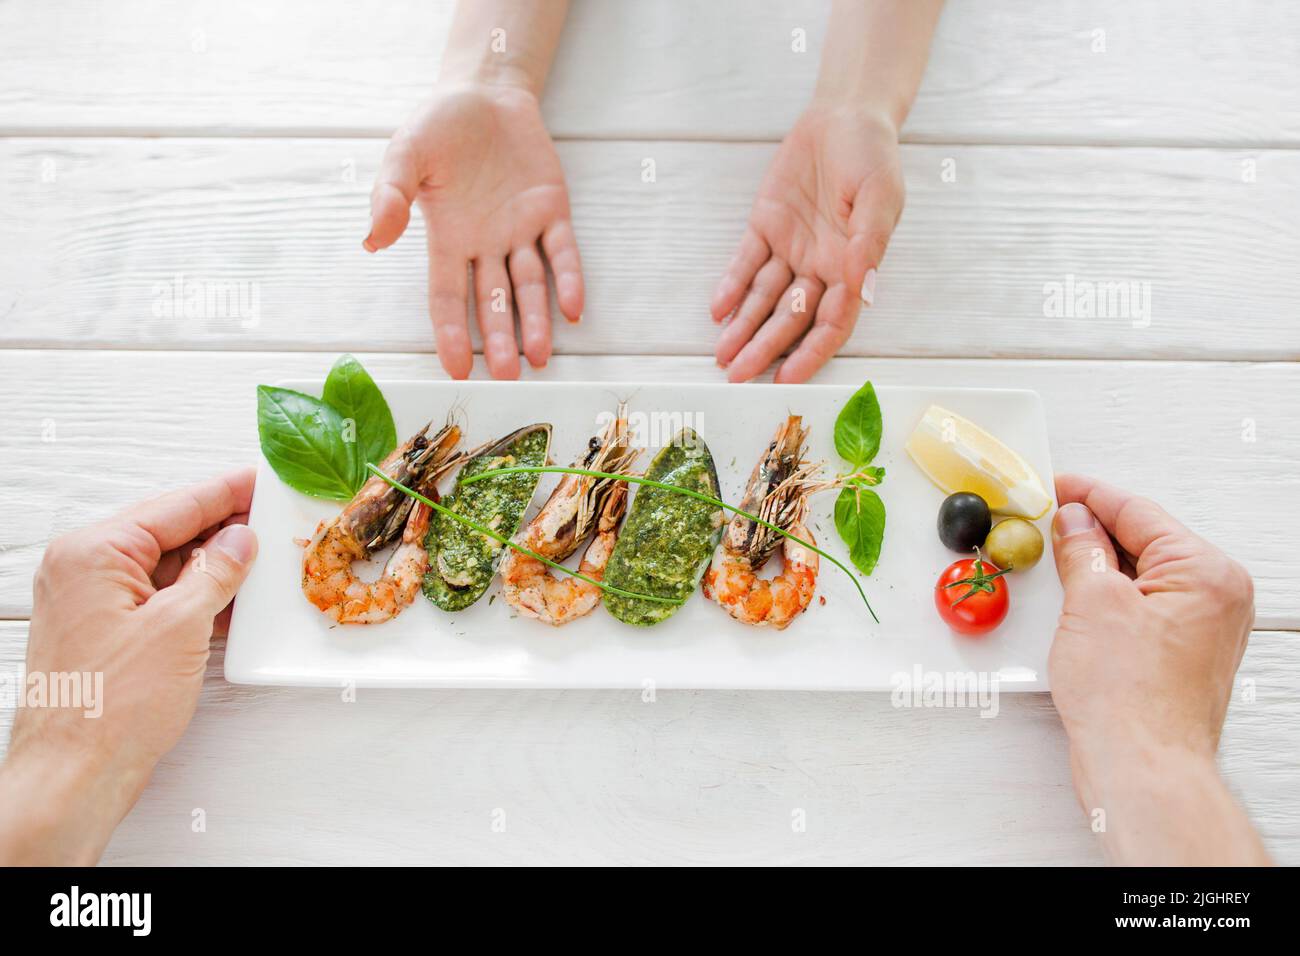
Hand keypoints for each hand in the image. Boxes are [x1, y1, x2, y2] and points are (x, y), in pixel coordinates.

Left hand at [0, 469, 257, 863]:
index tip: (260, 478)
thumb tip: (239, 539)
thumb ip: (215, 573)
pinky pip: (157, 599)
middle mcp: (84, 570)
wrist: (73, 776)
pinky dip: (195, 597)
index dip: (224, 492)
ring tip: (261, 558)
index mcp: (93, 553)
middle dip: (221, 527)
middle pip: (168, 532)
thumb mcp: (180, 627)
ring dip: (212, 566)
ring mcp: (92, 603)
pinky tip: (233, 599)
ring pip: (166, 567)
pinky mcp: (105, 634)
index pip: (173, 507)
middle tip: (270, 516)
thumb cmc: (112, 707)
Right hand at [365, 83, 583, 379]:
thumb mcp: (405, 154)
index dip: (451, 333)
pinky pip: (563, 252)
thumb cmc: (438, 126)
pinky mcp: (552, 211)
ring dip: (536, 321)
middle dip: (500, 339)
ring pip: (530, 286)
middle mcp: (485, 245)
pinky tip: (573, 308)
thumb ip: (390, 197)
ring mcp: (521, 231)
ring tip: (540, 357)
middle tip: (507, 375)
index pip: (447, 297)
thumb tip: (372, 241)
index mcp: (447, 239)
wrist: (483, 92)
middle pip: (493, 302)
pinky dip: (568, 279)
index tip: (455, 370)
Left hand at [711, 106, 903, 382]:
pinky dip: (732, 286)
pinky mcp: (766, 227)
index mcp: (853, 267)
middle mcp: (820, 267)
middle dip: (764, 349)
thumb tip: (863, 288)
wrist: (846, 115)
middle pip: (790, 319)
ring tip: (722, 355)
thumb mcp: (880, 196)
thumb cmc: (873, 156)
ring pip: (764, 299)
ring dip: (743, 327)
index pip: (831, 324)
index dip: (810, 353)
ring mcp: (791, 249)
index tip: (787, 379)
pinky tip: (718, 310)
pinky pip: (746, 264)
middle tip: (738, 375)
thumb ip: (869, 243)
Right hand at [1049, 474, 1268, 863]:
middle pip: (1145, 542)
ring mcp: (1203, 629)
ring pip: (1142, 576)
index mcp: (1207, 572)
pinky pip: (1143, 607)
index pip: (1140, 513)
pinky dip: (1110, 598)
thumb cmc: (1129, 699)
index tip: (1060, 487)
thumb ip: (1083, 550)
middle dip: (1095, 533)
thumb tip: (1075, 521)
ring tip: (1059, 564)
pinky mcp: (1182, 654)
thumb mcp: (1091, 602)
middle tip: (1050, 523)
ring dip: (1100, 568)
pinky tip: (1079, 603)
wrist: (1141, 767)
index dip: (1090, 496)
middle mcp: (1216, 597)